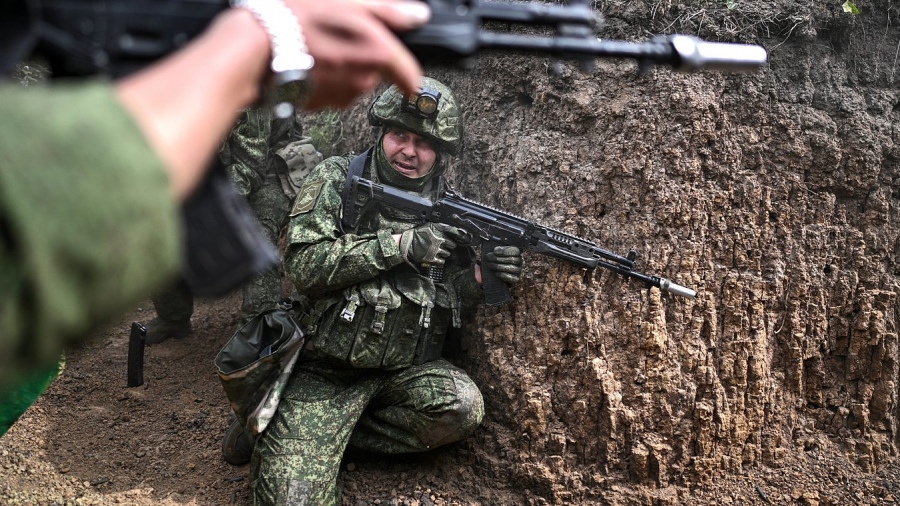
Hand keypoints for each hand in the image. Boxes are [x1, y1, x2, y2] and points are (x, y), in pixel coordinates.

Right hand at [292, 0, 430, 108]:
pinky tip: (308, 63)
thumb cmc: (299, 18)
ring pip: (353, 84)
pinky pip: (331, 93)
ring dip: (342, 70)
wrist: (257, 46)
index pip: (410, 76)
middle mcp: (365, 80)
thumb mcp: (349, 3)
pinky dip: (323, 81)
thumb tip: (419, 16)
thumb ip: (389, 12)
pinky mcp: (321, 105)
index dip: (407, 72)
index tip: (405, 75)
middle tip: (339, 39)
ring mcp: (342, 96)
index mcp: (378, 53)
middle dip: (363, 60)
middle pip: (377, 75)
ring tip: (319, 48)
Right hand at [399, 223, 457, 264]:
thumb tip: (451, 228)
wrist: (408, 242)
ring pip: (447, 254)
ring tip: (445, 252)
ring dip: (446, 253)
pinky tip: (441, 259)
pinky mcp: (431, 259)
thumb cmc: (418, 233)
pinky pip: (441, 261)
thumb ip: (442, 226)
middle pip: (451, 247)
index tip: (453, 241)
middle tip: (450, 247)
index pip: (452, 239)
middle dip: (451, 247)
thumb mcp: (430, 226)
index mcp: (440, 236)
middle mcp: (439, 244)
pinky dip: (442, 260)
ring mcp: (435, 252)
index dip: (453, 240)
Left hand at [483, 246, 522, 284]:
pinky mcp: (516, 278)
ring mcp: (518, 270)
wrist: (494, 279)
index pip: (514, 250)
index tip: (495, 250)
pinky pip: (512, 277)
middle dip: (498, 258)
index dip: (505, 250)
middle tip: (488, 258)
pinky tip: (497, 273)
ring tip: (490, 265)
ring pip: (512, 267)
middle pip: (512, 259)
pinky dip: (504, 275)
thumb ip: (484, 260)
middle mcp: (518, 261)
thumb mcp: (488, 261)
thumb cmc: (492, 266)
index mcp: (514, 253)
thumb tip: (477, 264)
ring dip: (499, 266)